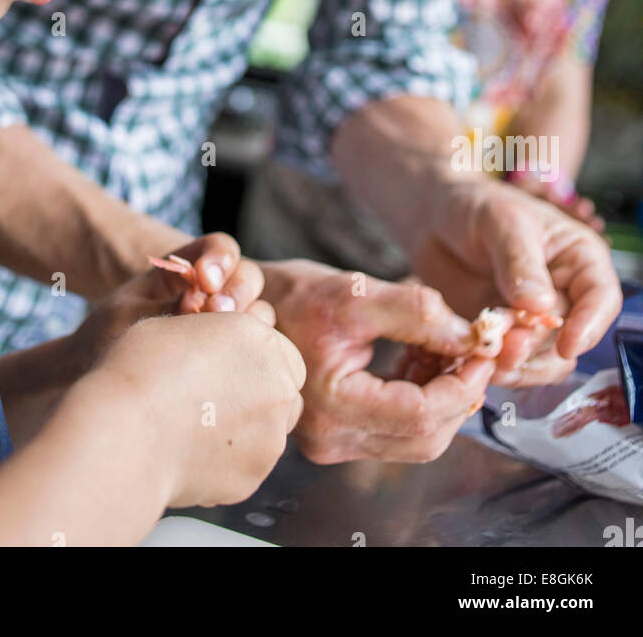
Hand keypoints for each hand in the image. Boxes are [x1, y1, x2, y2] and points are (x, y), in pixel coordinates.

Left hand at [65, 232, 272, 379]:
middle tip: (218, 307)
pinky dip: (251, 353)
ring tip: (222, 339)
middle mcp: (211, 294)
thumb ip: (165, 308)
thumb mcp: (126, 315)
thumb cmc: (103, 338)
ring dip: (248, 321)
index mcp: (185, 270)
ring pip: (259, 313)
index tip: (204, 278)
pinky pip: (256, 351)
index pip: (219, 249)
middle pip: (247, 277)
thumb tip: (203, 307)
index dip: (220, 258)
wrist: (93, 380)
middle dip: (238, 289)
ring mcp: (223, 327)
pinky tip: (231, 367)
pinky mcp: (229, 360)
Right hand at [99, 313, 305, 507]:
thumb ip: (214, 337)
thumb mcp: (178, 326)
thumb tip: (216, 349)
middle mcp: (277, 386)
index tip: (231, 369)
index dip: (256, 361)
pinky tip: (192, 451)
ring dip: (247, 428)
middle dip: (261, 394)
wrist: (125, 433)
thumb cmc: (140, 372)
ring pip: (271, 431)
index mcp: (259, 340)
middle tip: (218, 400)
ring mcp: (270, 435)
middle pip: (285, 391)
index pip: (281, 351)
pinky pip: (249, 464)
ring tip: (198, 428)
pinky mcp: (253, 475)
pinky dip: (230, 460)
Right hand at [262, 261, 495, 464]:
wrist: (251, 306)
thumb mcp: (357, 292)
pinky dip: (421, 394)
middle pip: (424, 437)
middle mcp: (331, 438)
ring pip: (415, 436)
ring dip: (442, 394)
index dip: (461, 384)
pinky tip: (421, 355)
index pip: (419, 414)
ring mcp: (334, 441)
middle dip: (458, 393)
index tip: (483, 351)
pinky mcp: (340, 433)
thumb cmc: (294, 296)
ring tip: (446, 346)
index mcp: (332, 406)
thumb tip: (472, 337)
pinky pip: (397, 427)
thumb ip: (417, 314)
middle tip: (476, 351)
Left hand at [410, 178, 621, 385]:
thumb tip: (541, 306)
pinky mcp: (503, 335)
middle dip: (538, 346)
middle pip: (569, 337)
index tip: (568, 345)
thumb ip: (521, 264)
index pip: (601, 298)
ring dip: (516, 363)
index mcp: (578, 259)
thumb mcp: (502, 223)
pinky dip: (493, 364)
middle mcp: (563, 294)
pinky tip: (473, 358)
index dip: (590, 326)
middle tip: (507, 346)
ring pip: (541, 358)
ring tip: (487, 352)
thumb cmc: (476, 206)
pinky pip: (508, 362)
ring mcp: (532, 319)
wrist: (434, 218)